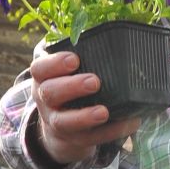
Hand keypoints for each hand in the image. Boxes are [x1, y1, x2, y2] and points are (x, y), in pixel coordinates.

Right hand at [30, 46, 142, 168]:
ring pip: (64, 122)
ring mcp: (58, 122)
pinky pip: (91, 138)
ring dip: (84, 116)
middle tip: (94, 82)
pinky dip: (111, 132)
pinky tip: (130, 123)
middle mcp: (46, 101)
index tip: (75, 59)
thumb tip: (112, 29)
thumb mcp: (66, 72)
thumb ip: (82, 54)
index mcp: (44, 78)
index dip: (54, 64)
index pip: (39, 69)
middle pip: (50, 93)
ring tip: (104, 112)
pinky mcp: (75, 139)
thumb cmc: (70, 89)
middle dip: (71, 87)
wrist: (60, 131)